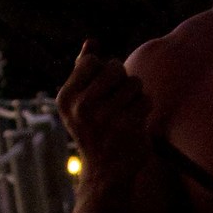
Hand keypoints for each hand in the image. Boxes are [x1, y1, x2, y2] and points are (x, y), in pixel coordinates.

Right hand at [57, 42, 154, 184]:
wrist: (105, 171)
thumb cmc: (92, 130)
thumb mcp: (79, 103)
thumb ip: (82, 70)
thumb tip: (91, 41)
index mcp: (66, 98)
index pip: (92, 62)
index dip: (102, 70)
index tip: (101, 88)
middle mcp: (82, 107)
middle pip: (115, 68)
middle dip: (122, 79)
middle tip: (118, 98)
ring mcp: (105, 117)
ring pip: (134, 83)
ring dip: (135, 95)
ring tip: (126, 111)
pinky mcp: (128, 126)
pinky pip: (146, 100)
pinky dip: (144, 108)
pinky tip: (135, 121)